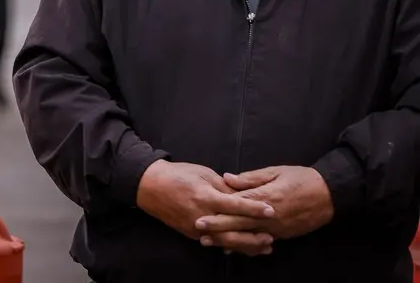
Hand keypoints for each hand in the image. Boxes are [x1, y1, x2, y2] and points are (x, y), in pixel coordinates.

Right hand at [137, 160, 275, 255]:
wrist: (150, 186)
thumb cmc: (179, 175)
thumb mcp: (203, 173)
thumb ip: (223, 186)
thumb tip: (243, 195)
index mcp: (206, 196)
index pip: (235, 205)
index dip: (254, 208)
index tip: (271, 210)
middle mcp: (202, 215)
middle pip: (232, 230)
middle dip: (253, 235)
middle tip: (272, 237)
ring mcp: (196, 228)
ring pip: (225, 241)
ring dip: (246, 245)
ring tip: (263, 246)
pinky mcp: (192, 234)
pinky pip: (215, 242)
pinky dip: (231, 245)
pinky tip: (244, 247)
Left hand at [195, 166, 332, 241]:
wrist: (330, 195)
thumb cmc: (301, 178)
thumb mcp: (275, 171)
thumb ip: (250, 178)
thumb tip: (227, 178)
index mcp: (265, 197)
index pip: (236, 206)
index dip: (217, 211)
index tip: (200, 214)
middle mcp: (269, 216)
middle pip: (239, 224)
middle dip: (218, 229)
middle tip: (199, 231)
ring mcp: (276, 228)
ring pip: (248, 236)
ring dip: (229, 239)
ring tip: (211, 242)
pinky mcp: (283, 234)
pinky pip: (261, 241)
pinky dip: (247, 245)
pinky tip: (235, 247)